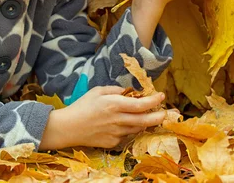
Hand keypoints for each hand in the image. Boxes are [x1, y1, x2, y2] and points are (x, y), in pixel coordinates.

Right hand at [39, 86, 165, 149]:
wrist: (68, 127)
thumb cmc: (82, 106)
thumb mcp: (97, 91)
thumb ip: (115, 90)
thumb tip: (130, 92)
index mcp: (114, 105)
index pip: (141, 104)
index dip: (154, 100)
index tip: (161, 96)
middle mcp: (117, 120)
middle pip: (145, 120)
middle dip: (159, 116)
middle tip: (165, 112)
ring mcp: (116, 133)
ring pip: (138, 129)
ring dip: (145, 123)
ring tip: (148, 116)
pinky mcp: (113, 143)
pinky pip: (127, 136)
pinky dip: (130, 129)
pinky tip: (126, 124)